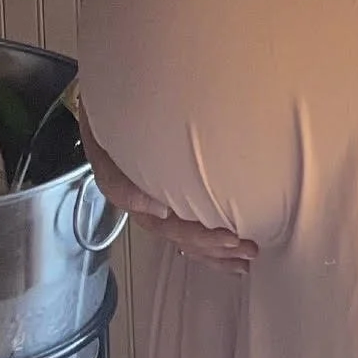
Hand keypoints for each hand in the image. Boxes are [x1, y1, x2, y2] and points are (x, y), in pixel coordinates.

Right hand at [78, 108, 256, 267]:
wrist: (111, 100)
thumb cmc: (113, 122)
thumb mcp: (107, 150)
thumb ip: (122, 184)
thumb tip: (160, 212)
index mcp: (137, 200)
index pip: (173, 229)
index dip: (203, 239)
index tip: (232, 239)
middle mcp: (150, 206)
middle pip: (185, 237)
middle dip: (217, 249)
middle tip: (250, 251)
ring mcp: (160, 201)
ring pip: (189, 235)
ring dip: (217, 250)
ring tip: (246, 258)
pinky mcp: (170, 193)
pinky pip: (190, 221)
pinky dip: (210, 238)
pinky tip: (230, 246)